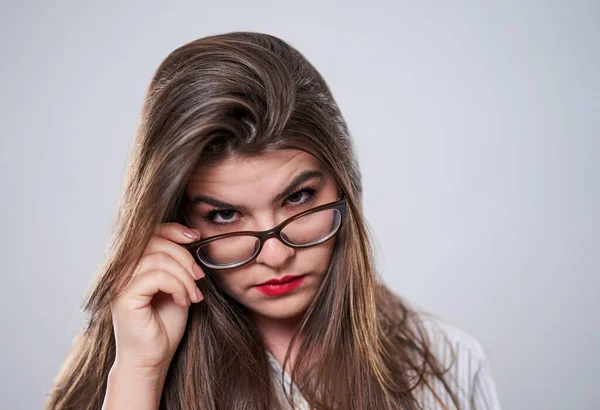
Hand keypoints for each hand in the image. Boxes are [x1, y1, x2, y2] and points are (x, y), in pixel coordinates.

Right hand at [109, 223, 204, 372]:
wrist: (154, 357)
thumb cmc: (164, 323)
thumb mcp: (175, 283)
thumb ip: (175, 260)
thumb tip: (191, 235)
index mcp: (130, 263)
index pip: (149, 232)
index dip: (174, 230)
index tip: (196, 237)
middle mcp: (120, 270)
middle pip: (155, 242)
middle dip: (185, 257)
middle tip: (199, 277)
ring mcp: (119, 283)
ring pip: (158, 259)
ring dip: (184, 276)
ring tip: (192, 294)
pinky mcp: (124, 297)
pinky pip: (157, 276)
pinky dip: (177, 286)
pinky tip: (182, 301)